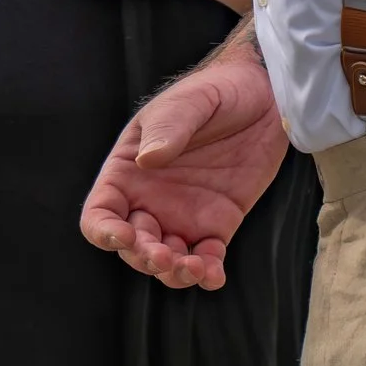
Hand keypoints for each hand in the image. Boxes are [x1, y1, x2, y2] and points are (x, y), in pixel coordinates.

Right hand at [80, 39, 287, 290]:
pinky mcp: (217, 225)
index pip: (100, 213)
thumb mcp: (190, 102)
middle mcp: (149, 199)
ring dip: (174, 273)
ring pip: (165, 260)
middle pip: (131, 246)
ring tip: (195, 268)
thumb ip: (168, 128)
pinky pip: (205, 259)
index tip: (124, 236)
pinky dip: (207, 274)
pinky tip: (214, 275)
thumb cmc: (216, 91)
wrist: (265, 96)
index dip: (104, 231)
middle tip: (166, 257)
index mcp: (128, 170)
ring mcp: (182, 215)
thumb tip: (146, 160)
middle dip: (144, 258)